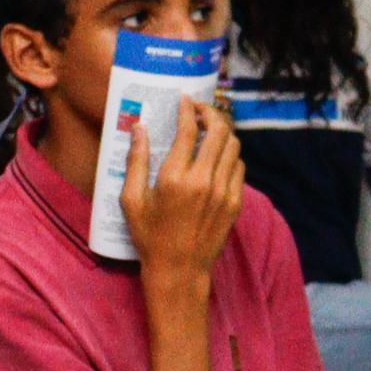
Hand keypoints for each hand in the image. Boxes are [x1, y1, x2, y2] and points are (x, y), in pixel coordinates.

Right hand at [118, 94, 242, 283]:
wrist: (179, 270)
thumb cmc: (150, 237)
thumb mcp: (131, 201)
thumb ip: (136, 161)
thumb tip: (140, 129)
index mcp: (175, 178)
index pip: (189, 129)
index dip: (188, 108)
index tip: (183, 99)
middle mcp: (204, 181)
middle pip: (219, 131)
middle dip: (210, 113)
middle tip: (199, 110)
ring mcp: (224, 191)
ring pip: (233, 146)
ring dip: (222, 132)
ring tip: (209, 130)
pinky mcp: (235, 202)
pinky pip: (239, 166)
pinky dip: (230, 154)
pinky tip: (216, 156)